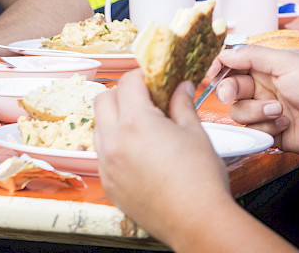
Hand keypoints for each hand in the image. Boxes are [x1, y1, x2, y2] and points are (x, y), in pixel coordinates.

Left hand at [93, 71, 232, 245]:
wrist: (197, 222)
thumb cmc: (200, 180)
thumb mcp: (195, 133)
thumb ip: (182, 105)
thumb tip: (181, 88)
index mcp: (135, 123)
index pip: (127, 83)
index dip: (142, 76)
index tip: (152, 79)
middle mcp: (114, 142)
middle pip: (103, 100)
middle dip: (123, 94)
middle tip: (146, 100)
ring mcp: (108, 165)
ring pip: (98, 127)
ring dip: (114, 119)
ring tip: (141, 127)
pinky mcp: (109, 184)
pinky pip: (102, 155)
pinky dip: (114, 146)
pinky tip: (138, 152)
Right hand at [215, 45, 298, 156]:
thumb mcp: (287, 62)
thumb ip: (253, 56)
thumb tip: (225, 53)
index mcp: (266, 65)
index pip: (233, 63)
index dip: (219, 67)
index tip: (211, 73)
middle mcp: (263, 86)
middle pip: (229, 87)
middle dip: (228, 91)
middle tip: (231, 94)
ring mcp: (266, 110)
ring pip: (238, 112)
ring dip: (255, 111)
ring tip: (279, 110)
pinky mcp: (271, 131)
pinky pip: (252, 130)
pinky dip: (266, 126)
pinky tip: (285, 123)